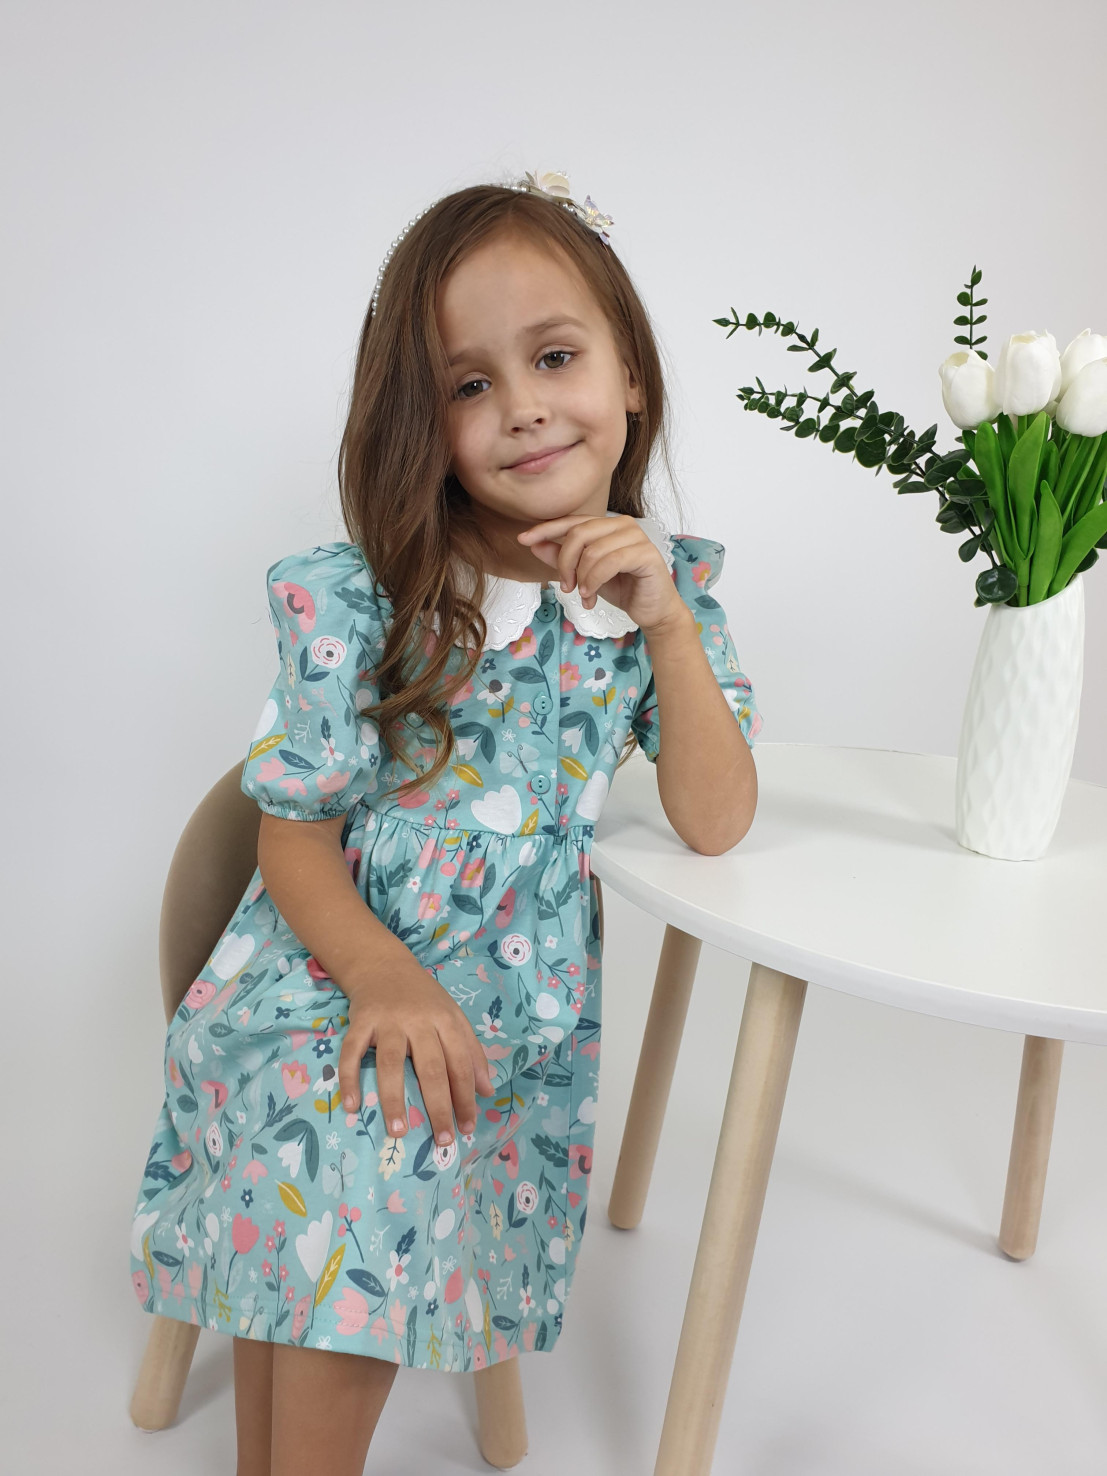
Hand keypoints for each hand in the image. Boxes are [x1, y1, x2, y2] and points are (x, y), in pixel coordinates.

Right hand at [337, 953, 494, 1146]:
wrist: (384, 964)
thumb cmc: (424, 998)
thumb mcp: (454, 1017)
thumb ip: (472, 1053)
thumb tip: (487, 1092)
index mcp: (446, 1021)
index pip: (460, 1063)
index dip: (466, 1097)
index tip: (467, 1127)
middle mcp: (418, 1020)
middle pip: (431, 1068)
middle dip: (438, 1107)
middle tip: (443, 1140)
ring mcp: (388, 1021)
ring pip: (391, 1063)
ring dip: (394, 1099)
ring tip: (398, 1132)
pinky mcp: (360, 1021)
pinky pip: (352, 1052)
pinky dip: (350, 1078)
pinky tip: (352, 1106)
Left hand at [517, 513, 687, 631]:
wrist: (653, 610)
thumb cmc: (622, 589)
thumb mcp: (585, 575)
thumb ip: (562, 559)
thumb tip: (535, 545)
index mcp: (608, 525)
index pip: (572, 521)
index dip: (546, 529)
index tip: (523, 540)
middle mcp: (623, 525)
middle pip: (578, 534)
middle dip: (565, 563)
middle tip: (565, 586)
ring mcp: (637, 537)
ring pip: (592, 550)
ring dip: (582, 578)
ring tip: (584, 595)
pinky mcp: (646, 554)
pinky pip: (609, 562)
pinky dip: (594, 581)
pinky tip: (592, 596)